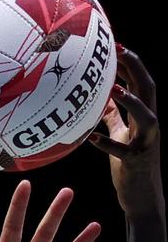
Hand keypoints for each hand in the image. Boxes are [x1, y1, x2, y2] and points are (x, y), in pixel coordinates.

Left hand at [88, 46, 160, 214]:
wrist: (142, 197)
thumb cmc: (129, 165)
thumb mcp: (122, 135)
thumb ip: (114, 117)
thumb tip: (101, 99)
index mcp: (144, 117)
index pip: (140, 83)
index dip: (130, 63)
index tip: (115, 44)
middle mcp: (149, 126)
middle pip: (149, 90)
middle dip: (135, 68)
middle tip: (118, 50)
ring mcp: (145, 144)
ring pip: (147, 117)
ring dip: (132, 101)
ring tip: (114, 89)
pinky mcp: (135, 163)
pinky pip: (122, 151)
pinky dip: (108, 144)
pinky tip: (92, 139)